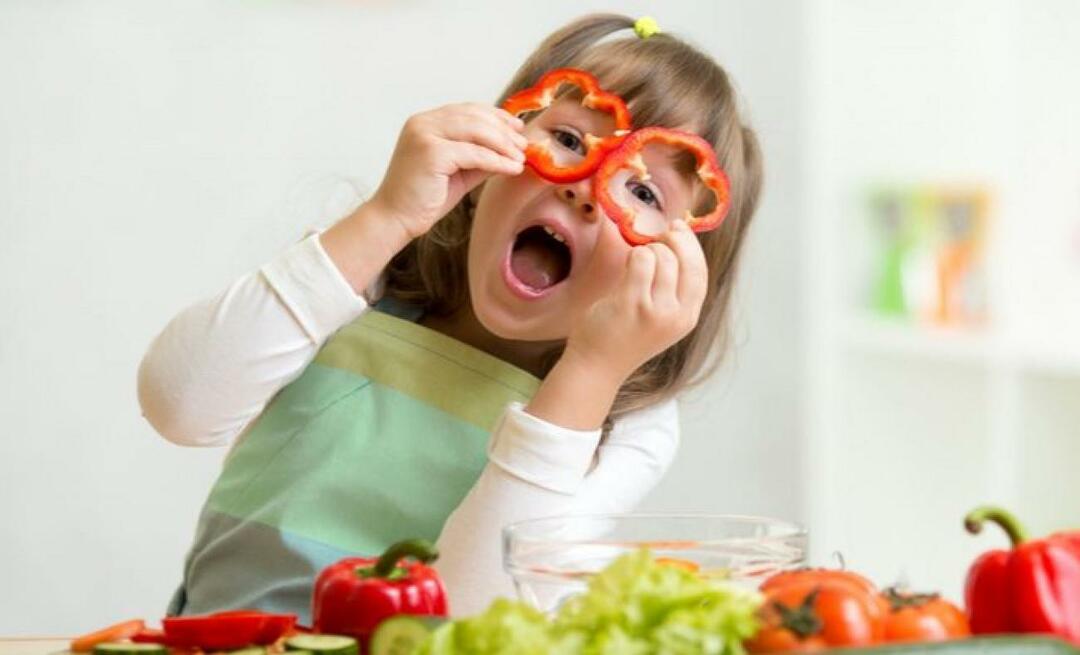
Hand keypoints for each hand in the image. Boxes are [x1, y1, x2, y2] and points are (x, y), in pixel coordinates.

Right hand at [369, 103, 527, 239]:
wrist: (395, 219)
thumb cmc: (423, 198)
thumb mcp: (459, 171)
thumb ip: (480, 157)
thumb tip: (512, 149)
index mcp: (426, 122)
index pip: (468, 110)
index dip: (496, 116)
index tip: (517, 127)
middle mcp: (423, 122)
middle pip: (475, 116)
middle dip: (504, 130)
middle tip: (524, 145)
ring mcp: (425, 135)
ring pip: (476, 131)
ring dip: (504, 144)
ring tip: (521, 157)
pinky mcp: (430, 152)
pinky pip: (474, 153)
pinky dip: (497, 161)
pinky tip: (511, 168)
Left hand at [565, 220, 708, 385]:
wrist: (597, 365)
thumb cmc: (625, 335)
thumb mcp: (661, 318)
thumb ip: (672, 289)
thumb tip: (677, 240)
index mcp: (687, 318)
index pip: (700, 273)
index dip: (691, 247)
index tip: (679, 229)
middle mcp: (676, 315)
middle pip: (685, 260)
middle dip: (672, 240)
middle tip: (656, 237)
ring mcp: (656, 310)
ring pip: (661, 256)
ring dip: (646, 250)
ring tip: (634, 264)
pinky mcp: (632, 302)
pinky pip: (639, 259)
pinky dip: (633, 255)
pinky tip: (626, 266)